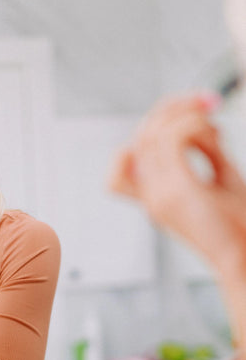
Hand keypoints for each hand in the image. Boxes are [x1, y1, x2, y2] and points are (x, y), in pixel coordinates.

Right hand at [109, 93, 245, 273]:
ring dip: (185, 115)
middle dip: (171, 108)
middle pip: (140, 137)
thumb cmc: (239, 225)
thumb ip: (206, 152)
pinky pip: (173, 140)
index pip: (125, 158)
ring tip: (213, 121)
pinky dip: (193, 125)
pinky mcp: (177, 190)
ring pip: (153, 134)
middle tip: (205, 101)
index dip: (149, 129)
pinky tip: (214, 134)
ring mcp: (159, 194)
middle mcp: (150, 196)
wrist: (244, 259)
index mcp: (155, 197)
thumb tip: (204, 122)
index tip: (186, 119)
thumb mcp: (219, 180)